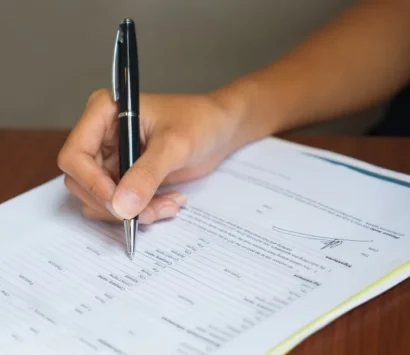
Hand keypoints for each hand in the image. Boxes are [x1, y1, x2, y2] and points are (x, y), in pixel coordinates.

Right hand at [57, 89, 247, 223]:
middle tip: (148, 212)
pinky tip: (169, 202)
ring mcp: (113, 159)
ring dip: (132, 212)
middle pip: (83, 183)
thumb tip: (122, 206)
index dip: (92, 183)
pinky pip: (121, 205)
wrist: (219, 129)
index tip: (119, 202)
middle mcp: (101, 137)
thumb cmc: (199, 122)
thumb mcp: (174, 145)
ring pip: (102, 200)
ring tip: (168, 205)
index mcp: (104, 113)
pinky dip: (143, 211)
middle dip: (116, 204)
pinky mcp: (127, 177)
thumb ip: (147, 175)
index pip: (75, 155)